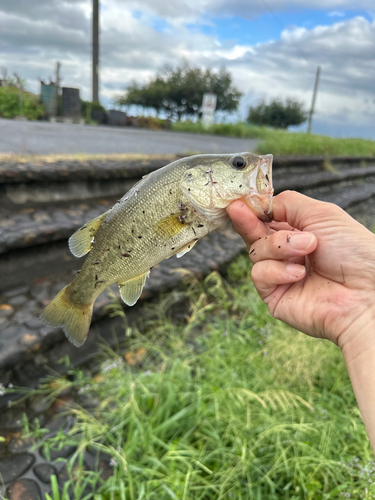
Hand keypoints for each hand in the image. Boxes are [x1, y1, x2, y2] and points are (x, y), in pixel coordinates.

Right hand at [227, 191, 374, 354]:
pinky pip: (259, 274)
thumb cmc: (354, 252)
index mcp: (300, 232)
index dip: (253, 210)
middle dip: (247, 221)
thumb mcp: (322, 214)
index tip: (240, 201)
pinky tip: (299, 273)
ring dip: (278, 246)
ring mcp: (280, 275)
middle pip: (254, 235)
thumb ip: (288, 204)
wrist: (366, 293)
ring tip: (307, 248)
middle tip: (237, 210)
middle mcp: (288, 254)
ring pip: (254, 252)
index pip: (267, 219)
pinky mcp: (275, 297)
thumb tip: (261, 203)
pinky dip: (277, 270)